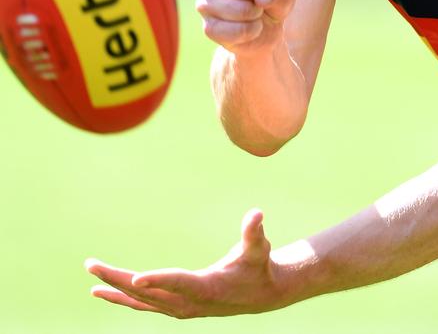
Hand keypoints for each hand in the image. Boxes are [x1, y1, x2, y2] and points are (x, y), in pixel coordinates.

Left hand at [85, 209, 284, 317]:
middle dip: (118, 279)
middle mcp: (189, 303)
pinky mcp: (175, 308)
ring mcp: (179, 309)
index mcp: (207, 287)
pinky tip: (105, 291)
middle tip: (92, 266)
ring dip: (115, 289)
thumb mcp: (259, 248)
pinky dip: (123, 298)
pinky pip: (143, 305)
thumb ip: (254, 232)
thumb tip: (257, 213)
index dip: (158, 280)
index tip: (135, 279)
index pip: (179, 283)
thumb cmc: (258, 266)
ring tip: (92, 279)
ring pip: (140, 301)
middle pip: (147, 293)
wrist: (261, 296)